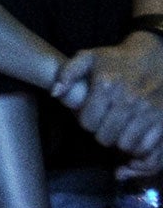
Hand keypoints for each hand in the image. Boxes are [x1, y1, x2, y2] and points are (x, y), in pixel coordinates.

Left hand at [52, 35, 162, 167]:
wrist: (154, 57)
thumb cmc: (116, 60)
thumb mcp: (88, 58)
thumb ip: (67, 73)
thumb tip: (55, 94)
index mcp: (106, 85)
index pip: (88, 123)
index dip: (86, 122)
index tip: (90, 116)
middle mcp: (128, 99)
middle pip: (105, 137)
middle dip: (101, 133)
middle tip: (104, 124)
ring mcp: (148, 112)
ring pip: (126, 146)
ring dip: (120, 142)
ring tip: (118, 130)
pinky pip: (148, 148)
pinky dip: (140, 149)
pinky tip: (134, 139)